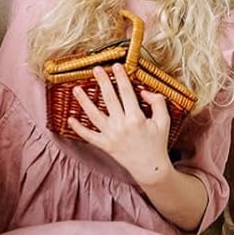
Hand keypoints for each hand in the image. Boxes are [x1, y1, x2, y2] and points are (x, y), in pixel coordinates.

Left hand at [68, 65, 172, 183]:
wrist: (150, 168)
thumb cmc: (158, 143)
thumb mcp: (164, 121)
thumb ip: (157, 102)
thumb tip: (143, 90)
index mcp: (136, 118)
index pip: (127, 92)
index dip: (121, 77)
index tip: (116, 66)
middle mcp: (121, 125)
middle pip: (109, 99)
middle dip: (102, 82)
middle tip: (96, 69)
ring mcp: (111, 136)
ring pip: (94, 115)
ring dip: (84, 101)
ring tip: (76, 89)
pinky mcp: (105, 145)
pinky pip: (89, 136)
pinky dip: (78, 128)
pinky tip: (69, 119)